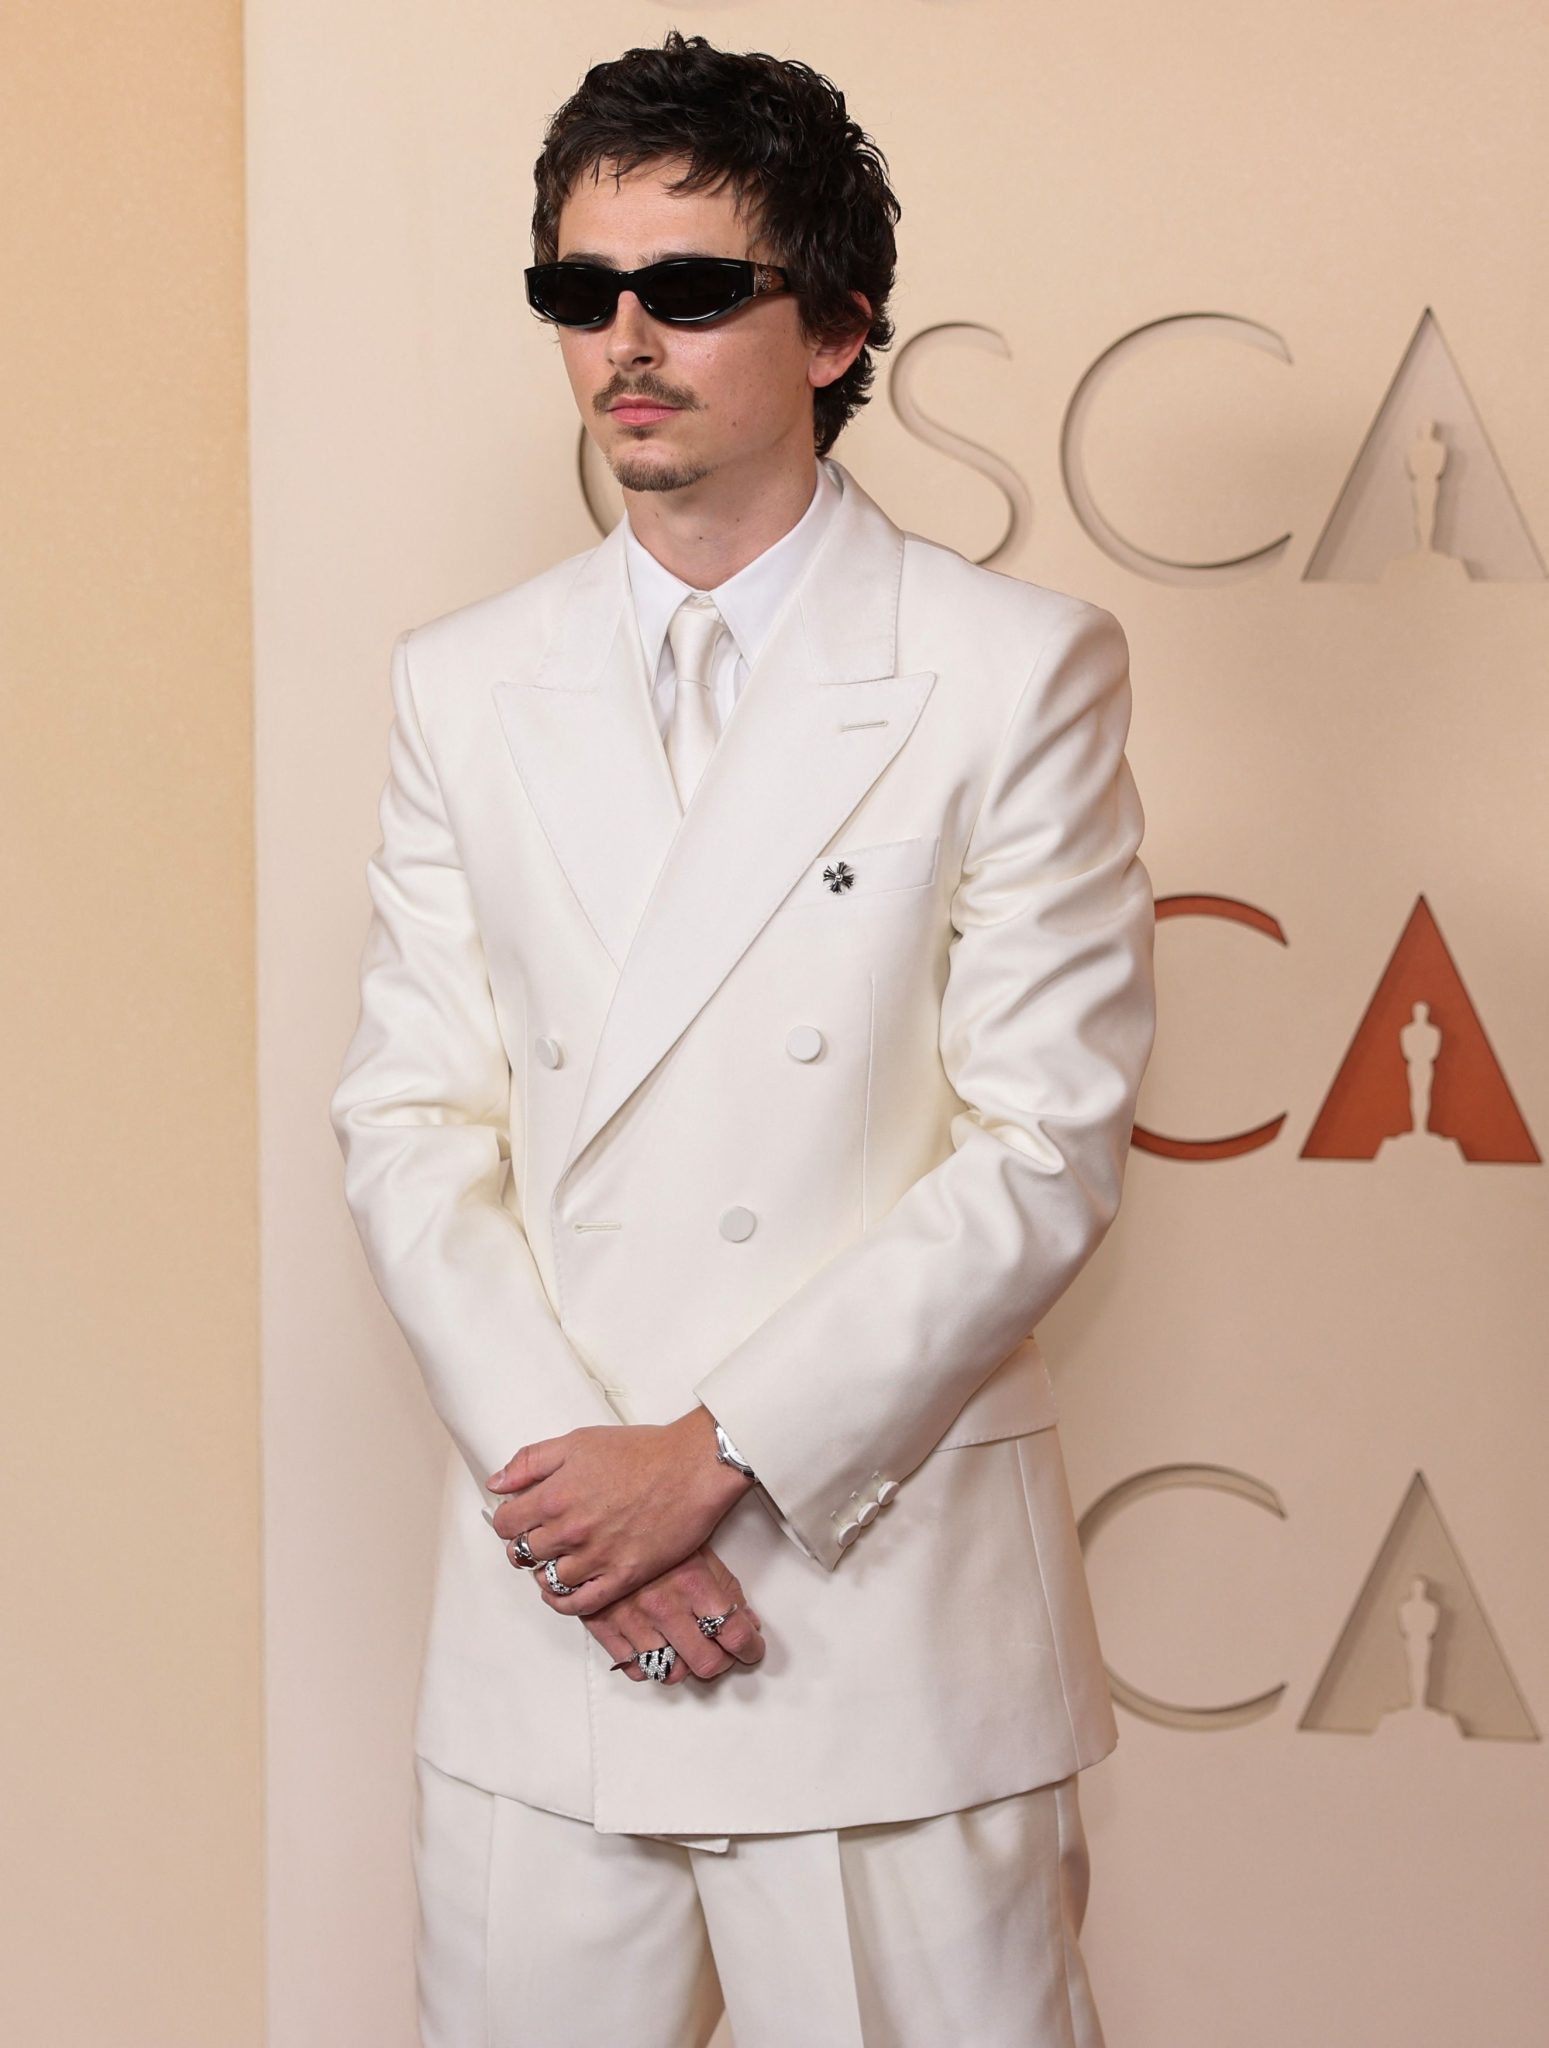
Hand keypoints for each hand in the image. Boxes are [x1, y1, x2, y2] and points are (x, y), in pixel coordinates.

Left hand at [487, 1407, 751, 1614]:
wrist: (692, 1468)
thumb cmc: (640, 1450)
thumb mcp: (578, 1441)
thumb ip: (531, 1461)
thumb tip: (496, 1483)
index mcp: (554, 1496)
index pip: (505, 1523)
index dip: (508, 1519)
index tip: (519, 1516)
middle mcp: (570, 1531)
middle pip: (523, 1552)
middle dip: (525, 1543)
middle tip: (540, 1536)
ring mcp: (596, 1557)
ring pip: (547, 1580)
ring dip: (545, 1571)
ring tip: (556, 1558)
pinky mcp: (622, 1577)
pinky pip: (579, 1604)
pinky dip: (564, 1602)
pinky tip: (564, 1590)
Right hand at [577, 1545, 764, 1686]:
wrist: (596, 1519)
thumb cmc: (649, 1527)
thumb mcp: (696, 1546)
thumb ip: (725, 1587)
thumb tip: (747, 1621)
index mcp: (692, 1581)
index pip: (735, 1634)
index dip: (750, 1648)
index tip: (751, 1649)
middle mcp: (664, 1605)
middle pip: (706, 1663)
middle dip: (721, 1661)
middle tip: (723, 1652)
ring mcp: (633, 1620)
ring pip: (671, 1673)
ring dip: (685, 1665)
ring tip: (688, 1648)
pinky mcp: (606, 1628)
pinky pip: (636, 1670)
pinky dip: (651, 1666)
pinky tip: (657, 1647)